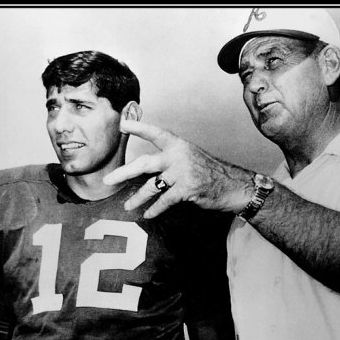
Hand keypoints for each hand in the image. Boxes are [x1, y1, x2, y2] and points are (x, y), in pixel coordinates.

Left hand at [103, 119, 251, 217]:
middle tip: (107, 180)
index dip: (138, 128)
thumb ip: (167, 159)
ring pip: (152, 186)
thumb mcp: (188, 156)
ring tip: (127, 206)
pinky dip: (155, 208)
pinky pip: (164, 200)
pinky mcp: (186, 189)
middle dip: (123, 173)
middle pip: (144, 163)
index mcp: (177, 144)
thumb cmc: (208, 172)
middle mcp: (177, 156)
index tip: (122, 125)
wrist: (232, 185)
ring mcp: (182, 172)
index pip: (154, 133)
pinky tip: (147, 214)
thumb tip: (143, 168)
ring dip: (138, 198)